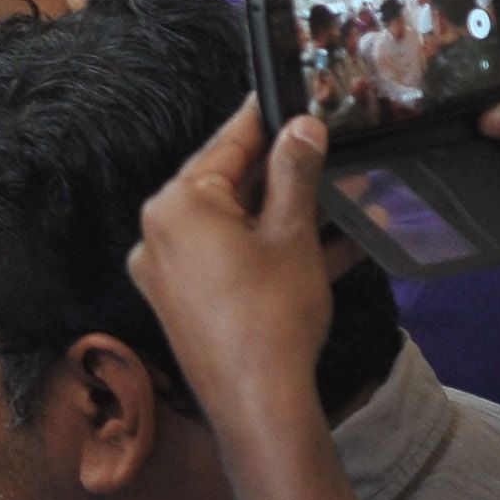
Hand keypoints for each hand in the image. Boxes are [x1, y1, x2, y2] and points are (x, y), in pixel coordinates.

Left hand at [126, 99, 341, 431]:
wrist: (258, 404)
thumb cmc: (273, 315)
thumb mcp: (292, 233)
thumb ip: (295, 172)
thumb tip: (302, 127)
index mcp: (176, 205)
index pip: (226, 144)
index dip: (263, 119)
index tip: (285, 95)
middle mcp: (160, 234)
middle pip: (228, 184)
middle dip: (282, 170)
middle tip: (324, 144)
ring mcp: (169, 271)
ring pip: (235, 224)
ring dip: (286, 212)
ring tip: (339, 192)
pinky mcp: (186, 302)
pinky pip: (232, 259)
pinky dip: (272, 250)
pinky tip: (331, 244)